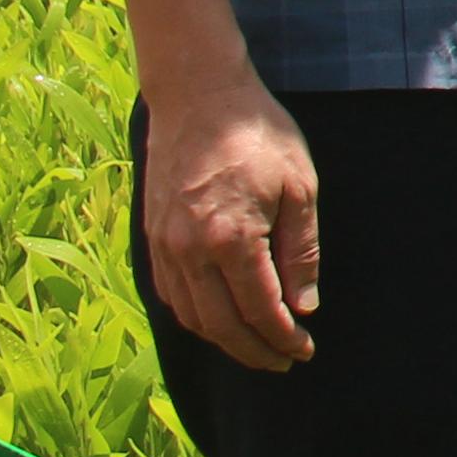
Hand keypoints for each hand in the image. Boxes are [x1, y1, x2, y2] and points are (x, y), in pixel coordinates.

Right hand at [141, 70, 322, 371]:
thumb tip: (302, 307)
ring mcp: (164, 245)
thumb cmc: (258, 135)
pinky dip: (194, 317)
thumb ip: (301, 252)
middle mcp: (190, 251)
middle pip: (221, 326)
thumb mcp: (300, 187)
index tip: (304, 350)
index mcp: (232, 239)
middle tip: (282, 362)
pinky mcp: (151, 235)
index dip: (283, 338)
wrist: (198, 94)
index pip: (259, 311)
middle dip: (254, 351)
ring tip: (254, 346)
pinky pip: (169, 294)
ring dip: (223, 340)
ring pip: (190, 316)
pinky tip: (217, 318)